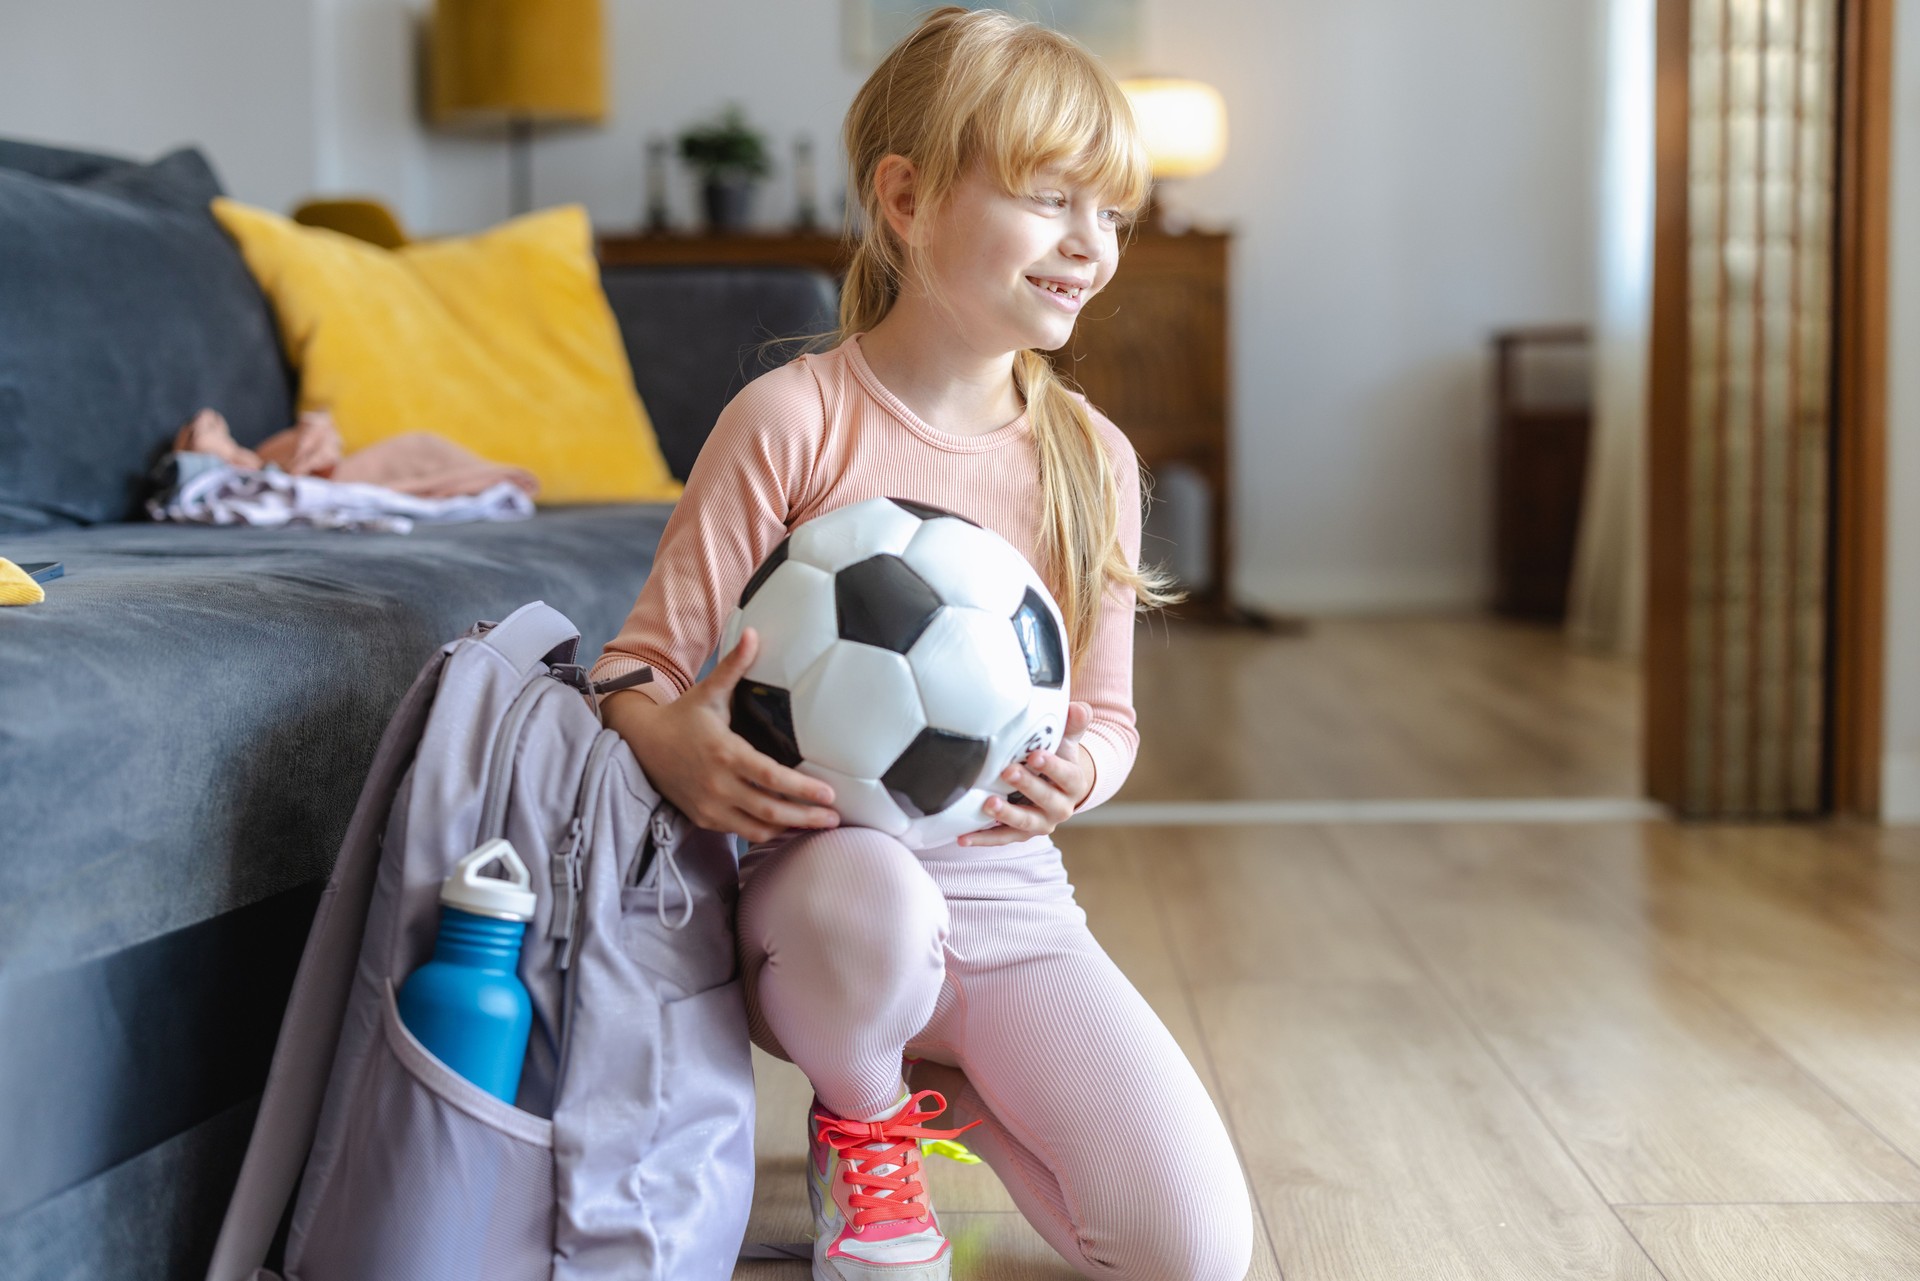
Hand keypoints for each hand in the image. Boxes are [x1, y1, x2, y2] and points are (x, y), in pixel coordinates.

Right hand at [602, 626, 840, 842]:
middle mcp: (718, 784)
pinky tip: (787, 828)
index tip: (830, 794)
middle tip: (835, 818)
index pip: (771, 777)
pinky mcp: (704, 819)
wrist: (643, 744)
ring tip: (818, 826)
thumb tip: (753, 633)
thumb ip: (734, 666)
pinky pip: (741, 832)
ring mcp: (710, 806)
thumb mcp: (708, 691)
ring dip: (790, 829)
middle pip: (771, 810)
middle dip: (806, 817)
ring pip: (758, 828)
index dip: (803, 789)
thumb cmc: (683, 716)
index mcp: (725, 752)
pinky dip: (766, 833)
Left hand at [959, 701, 1094, 847]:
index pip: (1067, 775)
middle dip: (1027, 786)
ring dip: (1006, 815)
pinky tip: (963, 837)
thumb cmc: (1058, 758)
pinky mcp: (1020, 833)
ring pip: (1024, 823)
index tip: (1036, 756)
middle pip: (1045, 799)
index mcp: (1073, 783)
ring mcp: (1040, 823)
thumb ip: (1073, 725)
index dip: (1052, 767)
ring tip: (988, 805)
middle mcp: (1060, 807)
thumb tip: (1078, 708)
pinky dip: (983, 838)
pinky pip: (1002, 838)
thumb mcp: (1067, 741)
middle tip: (1007, 772)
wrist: (1058, 788)